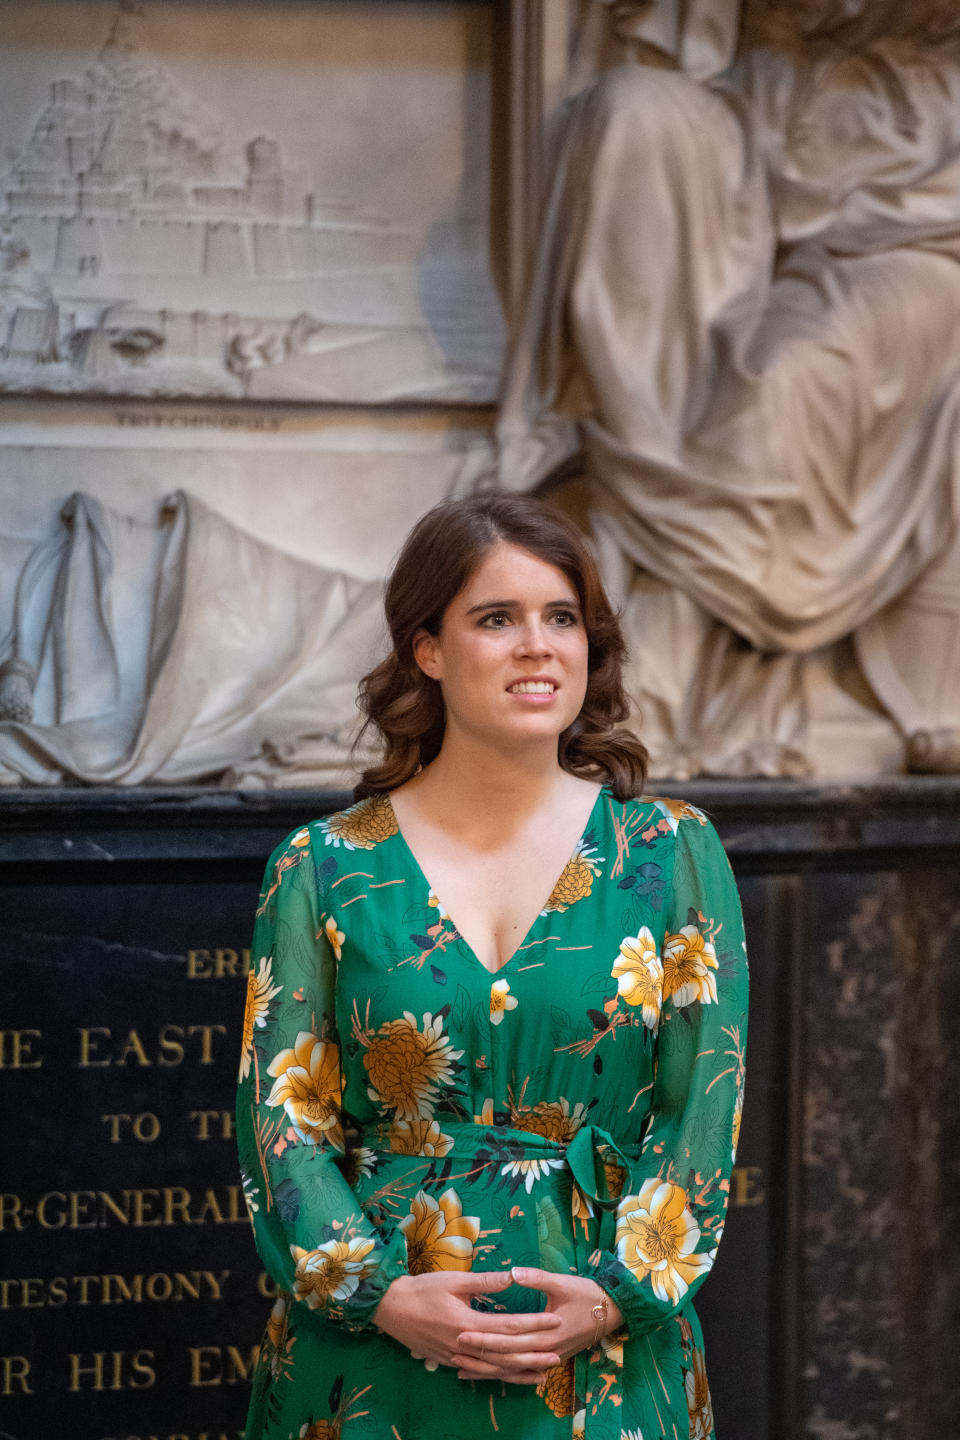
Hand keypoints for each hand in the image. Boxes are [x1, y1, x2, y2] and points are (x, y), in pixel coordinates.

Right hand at [373, 1270, 563, 1383]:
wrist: (390, 1309)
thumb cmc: (422, 1289)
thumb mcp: (453, 1280)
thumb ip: (485, 1281)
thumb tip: (513, 1276)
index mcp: (467, 1323)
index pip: (509, 1326)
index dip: (534, 1323)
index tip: (555, 1319)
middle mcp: (465, 1346)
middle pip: (506, 1353)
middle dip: (534, 1352)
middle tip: (558, 1351)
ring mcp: (457, 1358)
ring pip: (495, 1369)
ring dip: (521, 1370)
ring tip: (544, 1370)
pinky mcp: (451, 1363)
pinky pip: (480, 1373)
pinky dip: (500, 1376)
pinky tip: (514, 1376)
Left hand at [452, 1268, 622, 1379]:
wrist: (612, 1311)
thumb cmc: (587, 1293)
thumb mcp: (562, 1282)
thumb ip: (536, 1278)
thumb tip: (512, 1272)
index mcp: (547, 1332)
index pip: (509, 1339)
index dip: (484, 1337)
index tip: (460, 1333)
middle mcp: (547, 1352)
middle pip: (507, 1358)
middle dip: (479, 1355)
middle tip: (453, 1350)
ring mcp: (550, 1359)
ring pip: (513, 1370)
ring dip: (487, 1370)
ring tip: (461, 1369)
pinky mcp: (551, 1360)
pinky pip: (523, 1372)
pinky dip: (503, 1374)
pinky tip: (486, 1374)